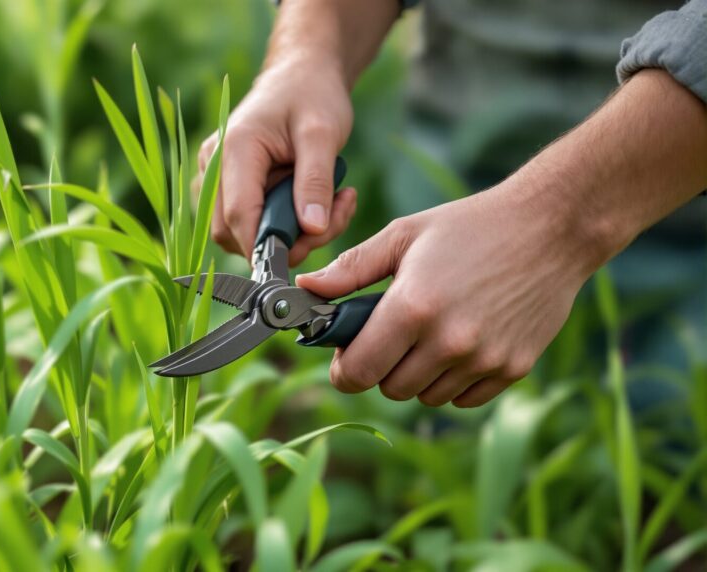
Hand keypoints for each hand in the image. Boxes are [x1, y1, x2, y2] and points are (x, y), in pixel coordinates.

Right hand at [197, 55, 356, 264]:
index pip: (238, 215)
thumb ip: (316, 180)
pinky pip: (246, 222)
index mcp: (234, 148)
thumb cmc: (312, 95)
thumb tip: (312, 229)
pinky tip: (310, 204)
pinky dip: (281, 225)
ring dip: (286, 235)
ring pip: (239, 233)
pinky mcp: (227, 186)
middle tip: (329, 220)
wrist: (300, 75)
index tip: (308, 248)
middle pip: (232, 231)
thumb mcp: (323, 133)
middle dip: (283, 241)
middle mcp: (213, 165)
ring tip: (328, 206)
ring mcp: (215, 177)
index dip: (267, 245)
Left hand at [296, 184, 600, 406]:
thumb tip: (306, 289)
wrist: (552, 227)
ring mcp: (484, 359)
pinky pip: (464, 398)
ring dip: (418, 375)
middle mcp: (449, 342)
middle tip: (390, 336)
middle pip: (390, 388)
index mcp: (413, 308)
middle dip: (381, 367)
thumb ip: (351, 268)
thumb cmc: (470, 226)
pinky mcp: (514, 369)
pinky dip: (454, 381)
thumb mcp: (403, 235)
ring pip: (426, 397)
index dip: (344, 369)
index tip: (346, 356)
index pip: (358, 372)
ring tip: (428, 334)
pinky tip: (460, 343)